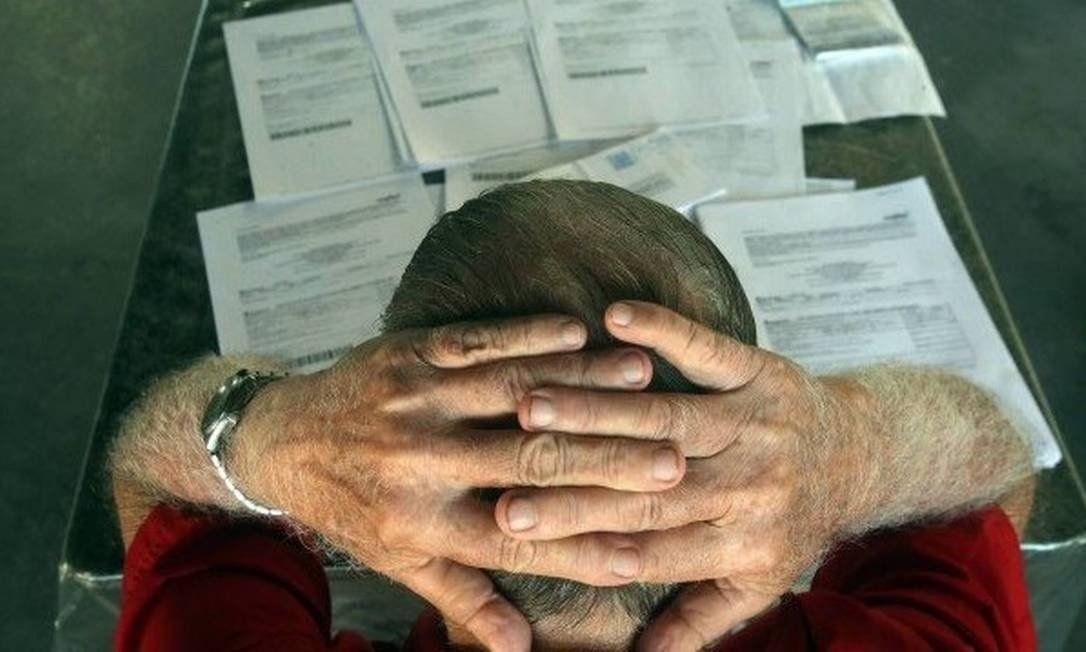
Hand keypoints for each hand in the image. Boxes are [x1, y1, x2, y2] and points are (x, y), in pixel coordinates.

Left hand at [231, 314, 686, 650]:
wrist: (281, 438)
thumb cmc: (351, 506)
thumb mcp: (399, 561)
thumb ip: (463, 600)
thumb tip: (519, 649)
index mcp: (422, 522)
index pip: (519, 539)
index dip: (584, 547)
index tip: (646, 549)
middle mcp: (420, 462)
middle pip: (529, 461)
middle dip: (608, 460)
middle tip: (675, 460)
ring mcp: (414, 402)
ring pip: (512, 392)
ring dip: (584, 383)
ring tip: (648, 379)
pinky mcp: (409, 356)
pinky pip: (477, 341)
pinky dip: (529, 334)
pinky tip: (579, 331)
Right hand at [493, 302, 874, 650]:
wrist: (859, 455)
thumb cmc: (791, 521)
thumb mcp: (757, 583)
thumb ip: (699, 618)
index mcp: (740, 541)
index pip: (646, 546)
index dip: (579, 543)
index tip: (515, 540)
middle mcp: (748, 484)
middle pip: (645, 487)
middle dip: (571, 489)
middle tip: (503, 491)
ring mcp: (754, 423)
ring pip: (663, 417)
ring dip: (594, 409)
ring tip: (530, 405)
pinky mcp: (759, 372)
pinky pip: (707, 349)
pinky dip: (663, 330)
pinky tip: (614, 317)